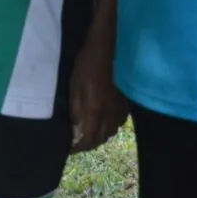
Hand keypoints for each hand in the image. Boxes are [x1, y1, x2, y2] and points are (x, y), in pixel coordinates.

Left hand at [68, 37, 126, 152]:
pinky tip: (103, 120)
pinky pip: (118, 123)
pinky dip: (109, 127)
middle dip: (89, 144)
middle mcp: (110, 115)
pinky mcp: (126, 103)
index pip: (89, 140)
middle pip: (101, 139)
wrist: (109, 48)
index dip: (79, 148)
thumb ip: (75, 110)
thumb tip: (74, 129)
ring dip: (100, 136)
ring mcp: (120, 109)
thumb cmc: (87, 65)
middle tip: (78, 142)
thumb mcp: (74, 86)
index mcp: (95, 111)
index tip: (70, 149)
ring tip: (90, 133)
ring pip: (111, 132)